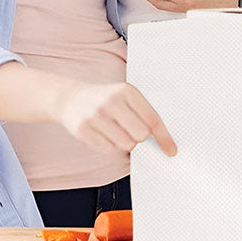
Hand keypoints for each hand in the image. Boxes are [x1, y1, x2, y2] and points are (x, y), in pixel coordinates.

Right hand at [54, 81, 176, 156]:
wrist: (70, 98)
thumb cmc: (104, 99)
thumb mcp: (124, 96)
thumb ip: (142, 113)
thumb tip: (161, 140)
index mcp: (127, 91)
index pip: (152, 119)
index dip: (164, 137)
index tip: (170, 149)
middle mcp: (112, 101)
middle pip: (141, 135)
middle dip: (139, 138)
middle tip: (131, 131)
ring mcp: (96, 115)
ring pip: (126, 144)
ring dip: (125, 143)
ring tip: (116, 131)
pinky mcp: (83, 129)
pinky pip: (108, 149)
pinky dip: (110, 146)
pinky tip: (103, 133)